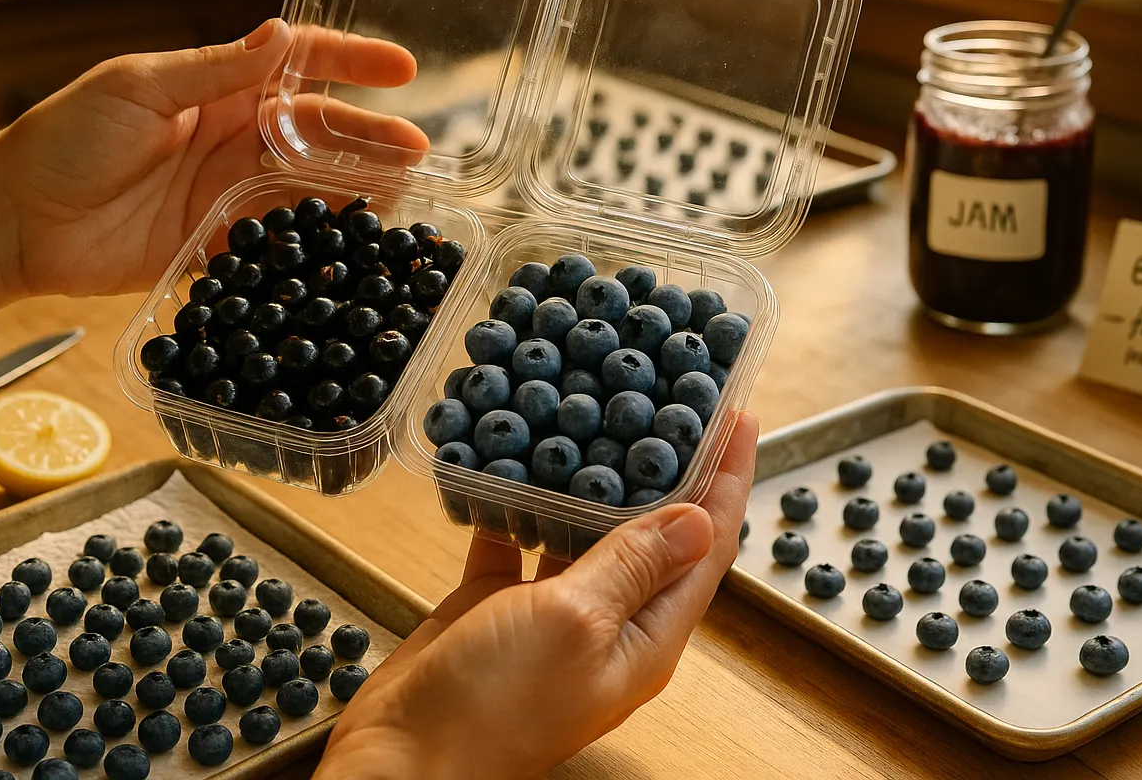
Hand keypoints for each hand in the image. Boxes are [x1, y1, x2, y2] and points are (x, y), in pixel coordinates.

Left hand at [0, 19, 425, 297]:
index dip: (351, 60)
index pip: (298, 65)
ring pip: (309, 190)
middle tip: (416, 151)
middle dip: (369, 139)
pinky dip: (315, 244)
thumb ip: (213, 70)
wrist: (17, 219)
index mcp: (217, 89)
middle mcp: (233, 138)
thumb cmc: (64, 138)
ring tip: (401, 197)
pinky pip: (278, 244)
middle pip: (317, 134)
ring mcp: (228, 194)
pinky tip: (351, 248)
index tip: (400, 66)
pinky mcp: (217, 246)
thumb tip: (280, 35)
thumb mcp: (138, 88)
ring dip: (356, 191)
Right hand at [317, 413, 759, 779]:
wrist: (403, 757)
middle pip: (653, 531)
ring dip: (591, 475)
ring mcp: (550, 614)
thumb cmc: (496, 707)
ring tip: (596, 410)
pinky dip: (514, 500)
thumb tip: (699, 519)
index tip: (738, 413)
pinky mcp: (495, 605)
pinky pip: (516, 539)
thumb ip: (631, 567)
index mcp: (647, 636)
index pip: (707, 545)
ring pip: (584, 529)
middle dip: (665, 464)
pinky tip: (509, 460)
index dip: (726, 478)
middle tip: (668, 396)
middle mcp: (608, 622)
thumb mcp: (575, 622)